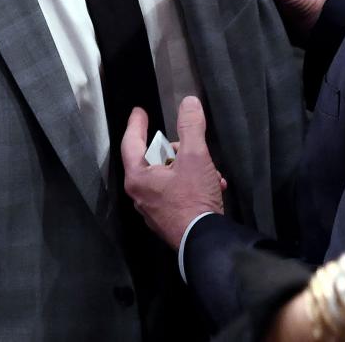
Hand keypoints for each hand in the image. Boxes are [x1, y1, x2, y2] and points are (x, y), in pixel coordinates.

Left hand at [120, 96, 226, 248]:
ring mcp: (153, 209)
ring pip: (168, 176)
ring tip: (211, 171)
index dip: (136, 124)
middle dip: (178, 150)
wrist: (204, 240)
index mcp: (139, 177)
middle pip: (154, 159)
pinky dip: (192, 184)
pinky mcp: (167, 219)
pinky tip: (213, 185)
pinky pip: (176, 192)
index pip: (131, 142)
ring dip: (190, 168)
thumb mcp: (195, 156)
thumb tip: (189, 104)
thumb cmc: (193, 199)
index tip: (139, 113)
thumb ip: (191, 127)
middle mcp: (140, 194)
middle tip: (192, 147)